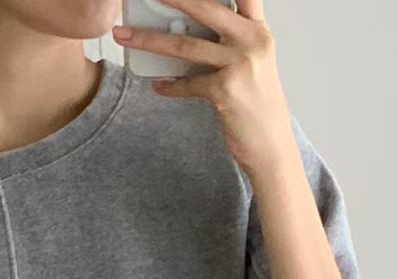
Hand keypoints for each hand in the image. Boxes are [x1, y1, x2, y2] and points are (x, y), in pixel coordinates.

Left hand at [111, 0, 295, 178]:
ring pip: (186, 46)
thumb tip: (191, 28)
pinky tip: (159, 86)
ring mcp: (239, 65)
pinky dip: (171, 86)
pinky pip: (188, 83)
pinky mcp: (225, 90)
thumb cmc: (258, 106)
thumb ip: (231, 39)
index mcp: (258, 30)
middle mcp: (252, 41)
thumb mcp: (254, 63)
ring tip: (125, 37)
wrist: (271, 146)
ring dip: (150, 41)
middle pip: (205, 8)